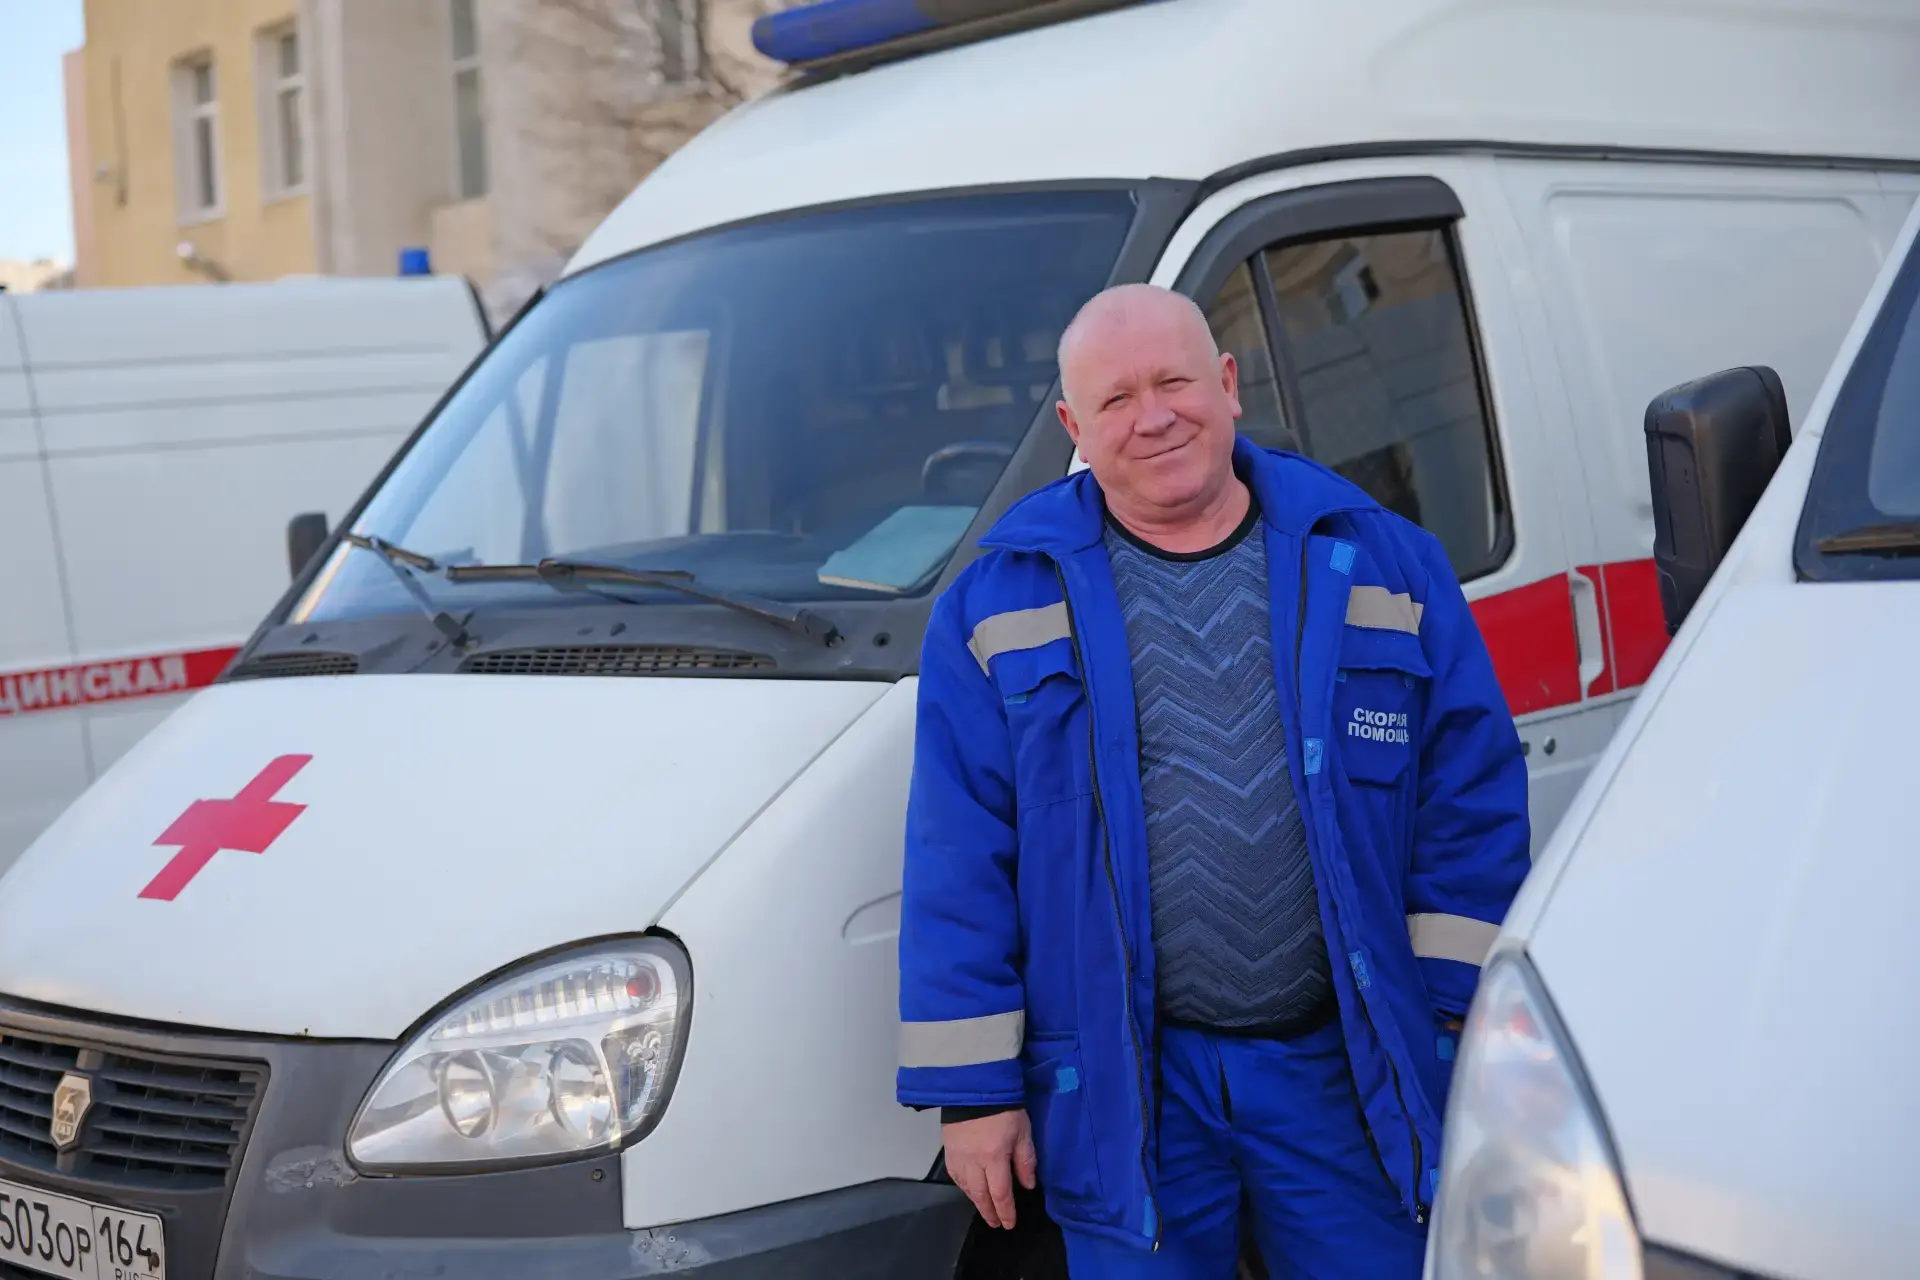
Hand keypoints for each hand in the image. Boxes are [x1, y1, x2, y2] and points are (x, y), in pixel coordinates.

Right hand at [943, 1109, 1037, 1228]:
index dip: (1005, 1211)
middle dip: (989, 1212)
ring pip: (966, 1188)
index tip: (1009, 1224)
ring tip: (985, 1209)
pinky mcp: (948, 1149)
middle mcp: (973, 1162)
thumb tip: (1028, 1185)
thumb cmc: (1004, 1108)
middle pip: (980, 1195)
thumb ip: (1025, 1160)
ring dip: (976, 1201)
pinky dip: (963, 1187)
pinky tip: (969, 1189)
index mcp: (994, 1157)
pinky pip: (955, 1175)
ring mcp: (958, 1156)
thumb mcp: (1023, 1132)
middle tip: (996, 1224)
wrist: (974, 1086)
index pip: (1000, 1194)